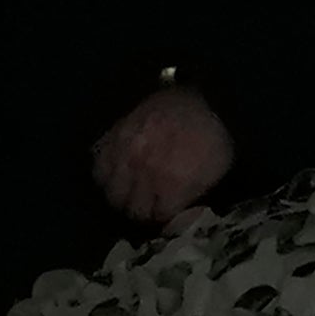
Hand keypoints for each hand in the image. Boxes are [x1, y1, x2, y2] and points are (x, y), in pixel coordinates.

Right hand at [91, 82, 233, 221]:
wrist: (203, 95)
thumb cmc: (213, 136)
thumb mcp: (216, 171)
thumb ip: (194, 198)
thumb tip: (178, 220)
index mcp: (174, 182)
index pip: (157, 216)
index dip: (163, 216)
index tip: (165, 211)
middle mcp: (145, 171)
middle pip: (132, 209)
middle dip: (143, 209)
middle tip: (149, 203)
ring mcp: (126, 154)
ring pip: (111, 193)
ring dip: (123, 195)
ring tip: (134, 191)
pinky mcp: (113, 138)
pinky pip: (99, 169)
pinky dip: (108, 176)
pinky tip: (120, 174)